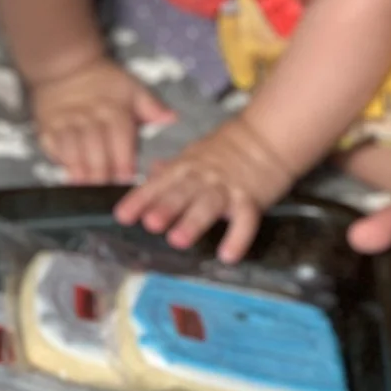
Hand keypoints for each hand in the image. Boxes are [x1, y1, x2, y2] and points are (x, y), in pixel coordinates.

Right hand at [29, 58, 175, 183]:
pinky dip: (60, 160)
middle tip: (106, 189)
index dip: (122, 158)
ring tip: (85, 186)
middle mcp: (89, 116)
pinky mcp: (47, 126)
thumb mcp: (131, 87)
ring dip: (79, 168)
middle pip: (94, 146)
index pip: (119, 136)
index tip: (126, 177)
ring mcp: (65, 122)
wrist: (66, 67)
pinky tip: (68, 175)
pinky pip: (52, 145)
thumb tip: (172, 119)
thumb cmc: (104, 82)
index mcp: (113, 108)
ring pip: (72, 148)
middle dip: (100, 170)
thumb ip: (151, 106)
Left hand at [112, 114, 293, 261]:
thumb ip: (174, 168)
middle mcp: (204, 176)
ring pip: (209, 204)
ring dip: (193, 222)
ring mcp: (228, 187)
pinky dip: (238, 237)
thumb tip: (152, 173)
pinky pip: (245, 219)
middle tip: (150, 224)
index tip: (122, 216)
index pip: (159, 183)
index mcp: (187, 166)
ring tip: (178, 240)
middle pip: (182, 192)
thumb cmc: (232, 147)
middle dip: (166, 207)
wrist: (268, 134)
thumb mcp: (197, 153)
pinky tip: (228, 256)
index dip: (141, 199)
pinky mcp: (252, 198)